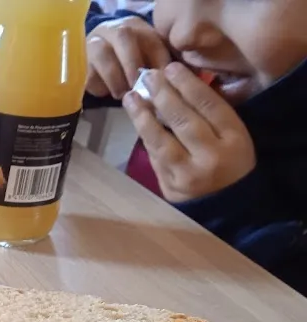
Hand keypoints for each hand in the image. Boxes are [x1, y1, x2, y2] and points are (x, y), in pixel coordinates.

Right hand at [86, 17, 171, 98]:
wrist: (93, 63)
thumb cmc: (126, 63)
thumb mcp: (145, 58)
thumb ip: (156, 64)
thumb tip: (166, 79)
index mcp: (134, 26)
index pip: (151, 39)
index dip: (158, 59)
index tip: (162, 80)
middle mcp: (112, 29)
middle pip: (123, 37)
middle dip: (132, 63)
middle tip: (137, 86)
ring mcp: (93, 44)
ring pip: (102, 54)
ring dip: (115, 77)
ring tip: (121, 94)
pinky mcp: (79, 63)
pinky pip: (87, 73)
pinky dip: (99, 85)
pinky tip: (106, 93)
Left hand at [123, 62, 255, 202]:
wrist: (230, 207)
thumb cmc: (231, 163)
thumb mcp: (234, 137)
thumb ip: (211, 116)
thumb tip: (178, 88)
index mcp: (235, 139)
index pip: (209, 105)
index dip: (187, 84)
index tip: (171, 68)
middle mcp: (212, 156)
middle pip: (183, 120)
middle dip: (163, 95)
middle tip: (148, 76)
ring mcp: (188, 174)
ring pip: (162, 141)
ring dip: (143, 117)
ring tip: (131, 97)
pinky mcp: (170, 187)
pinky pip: (155, 157)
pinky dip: (145, 137)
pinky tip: (137, 121)